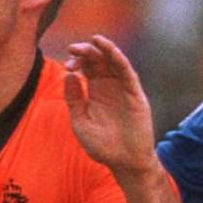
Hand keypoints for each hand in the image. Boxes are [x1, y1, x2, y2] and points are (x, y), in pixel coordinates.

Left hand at [64, 35, 156, 178]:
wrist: (124, 162)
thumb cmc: (102, 146)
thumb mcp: (80, 123)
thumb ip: (73, 100)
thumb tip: (67, 75)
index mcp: (94, 92)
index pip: (85, 68)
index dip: (77, 62)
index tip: (68, 64)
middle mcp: (109, 86)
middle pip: (98, 61)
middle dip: (86, 52)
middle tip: (73, 48)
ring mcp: (123, 89)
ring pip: (113, 62)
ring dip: (103, 49)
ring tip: (93, 40)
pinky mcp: (135, 94)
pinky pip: (127, 72)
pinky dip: (118, 59)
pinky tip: (109, 50)